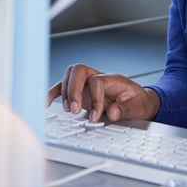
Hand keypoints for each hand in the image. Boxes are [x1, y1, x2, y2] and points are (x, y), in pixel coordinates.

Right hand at [46, 63, 160, 122]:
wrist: (139, 101)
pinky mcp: (82, 91)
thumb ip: (126, 110)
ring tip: (69, 110)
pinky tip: (47, 102)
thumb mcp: (139, 107)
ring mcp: (88, 82)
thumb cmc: (139, 102)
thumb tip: (111, 111)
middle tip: (73, 110)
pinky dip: (54, 92)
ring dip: (65, 92)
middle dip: (73, 89)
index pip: (97, 81)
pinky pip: (64, 86)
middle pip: (79, 70)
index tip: (95, 116)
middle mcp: (99, 77)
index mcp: (114, 79)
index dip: (94, 99)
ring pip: (70, 75)